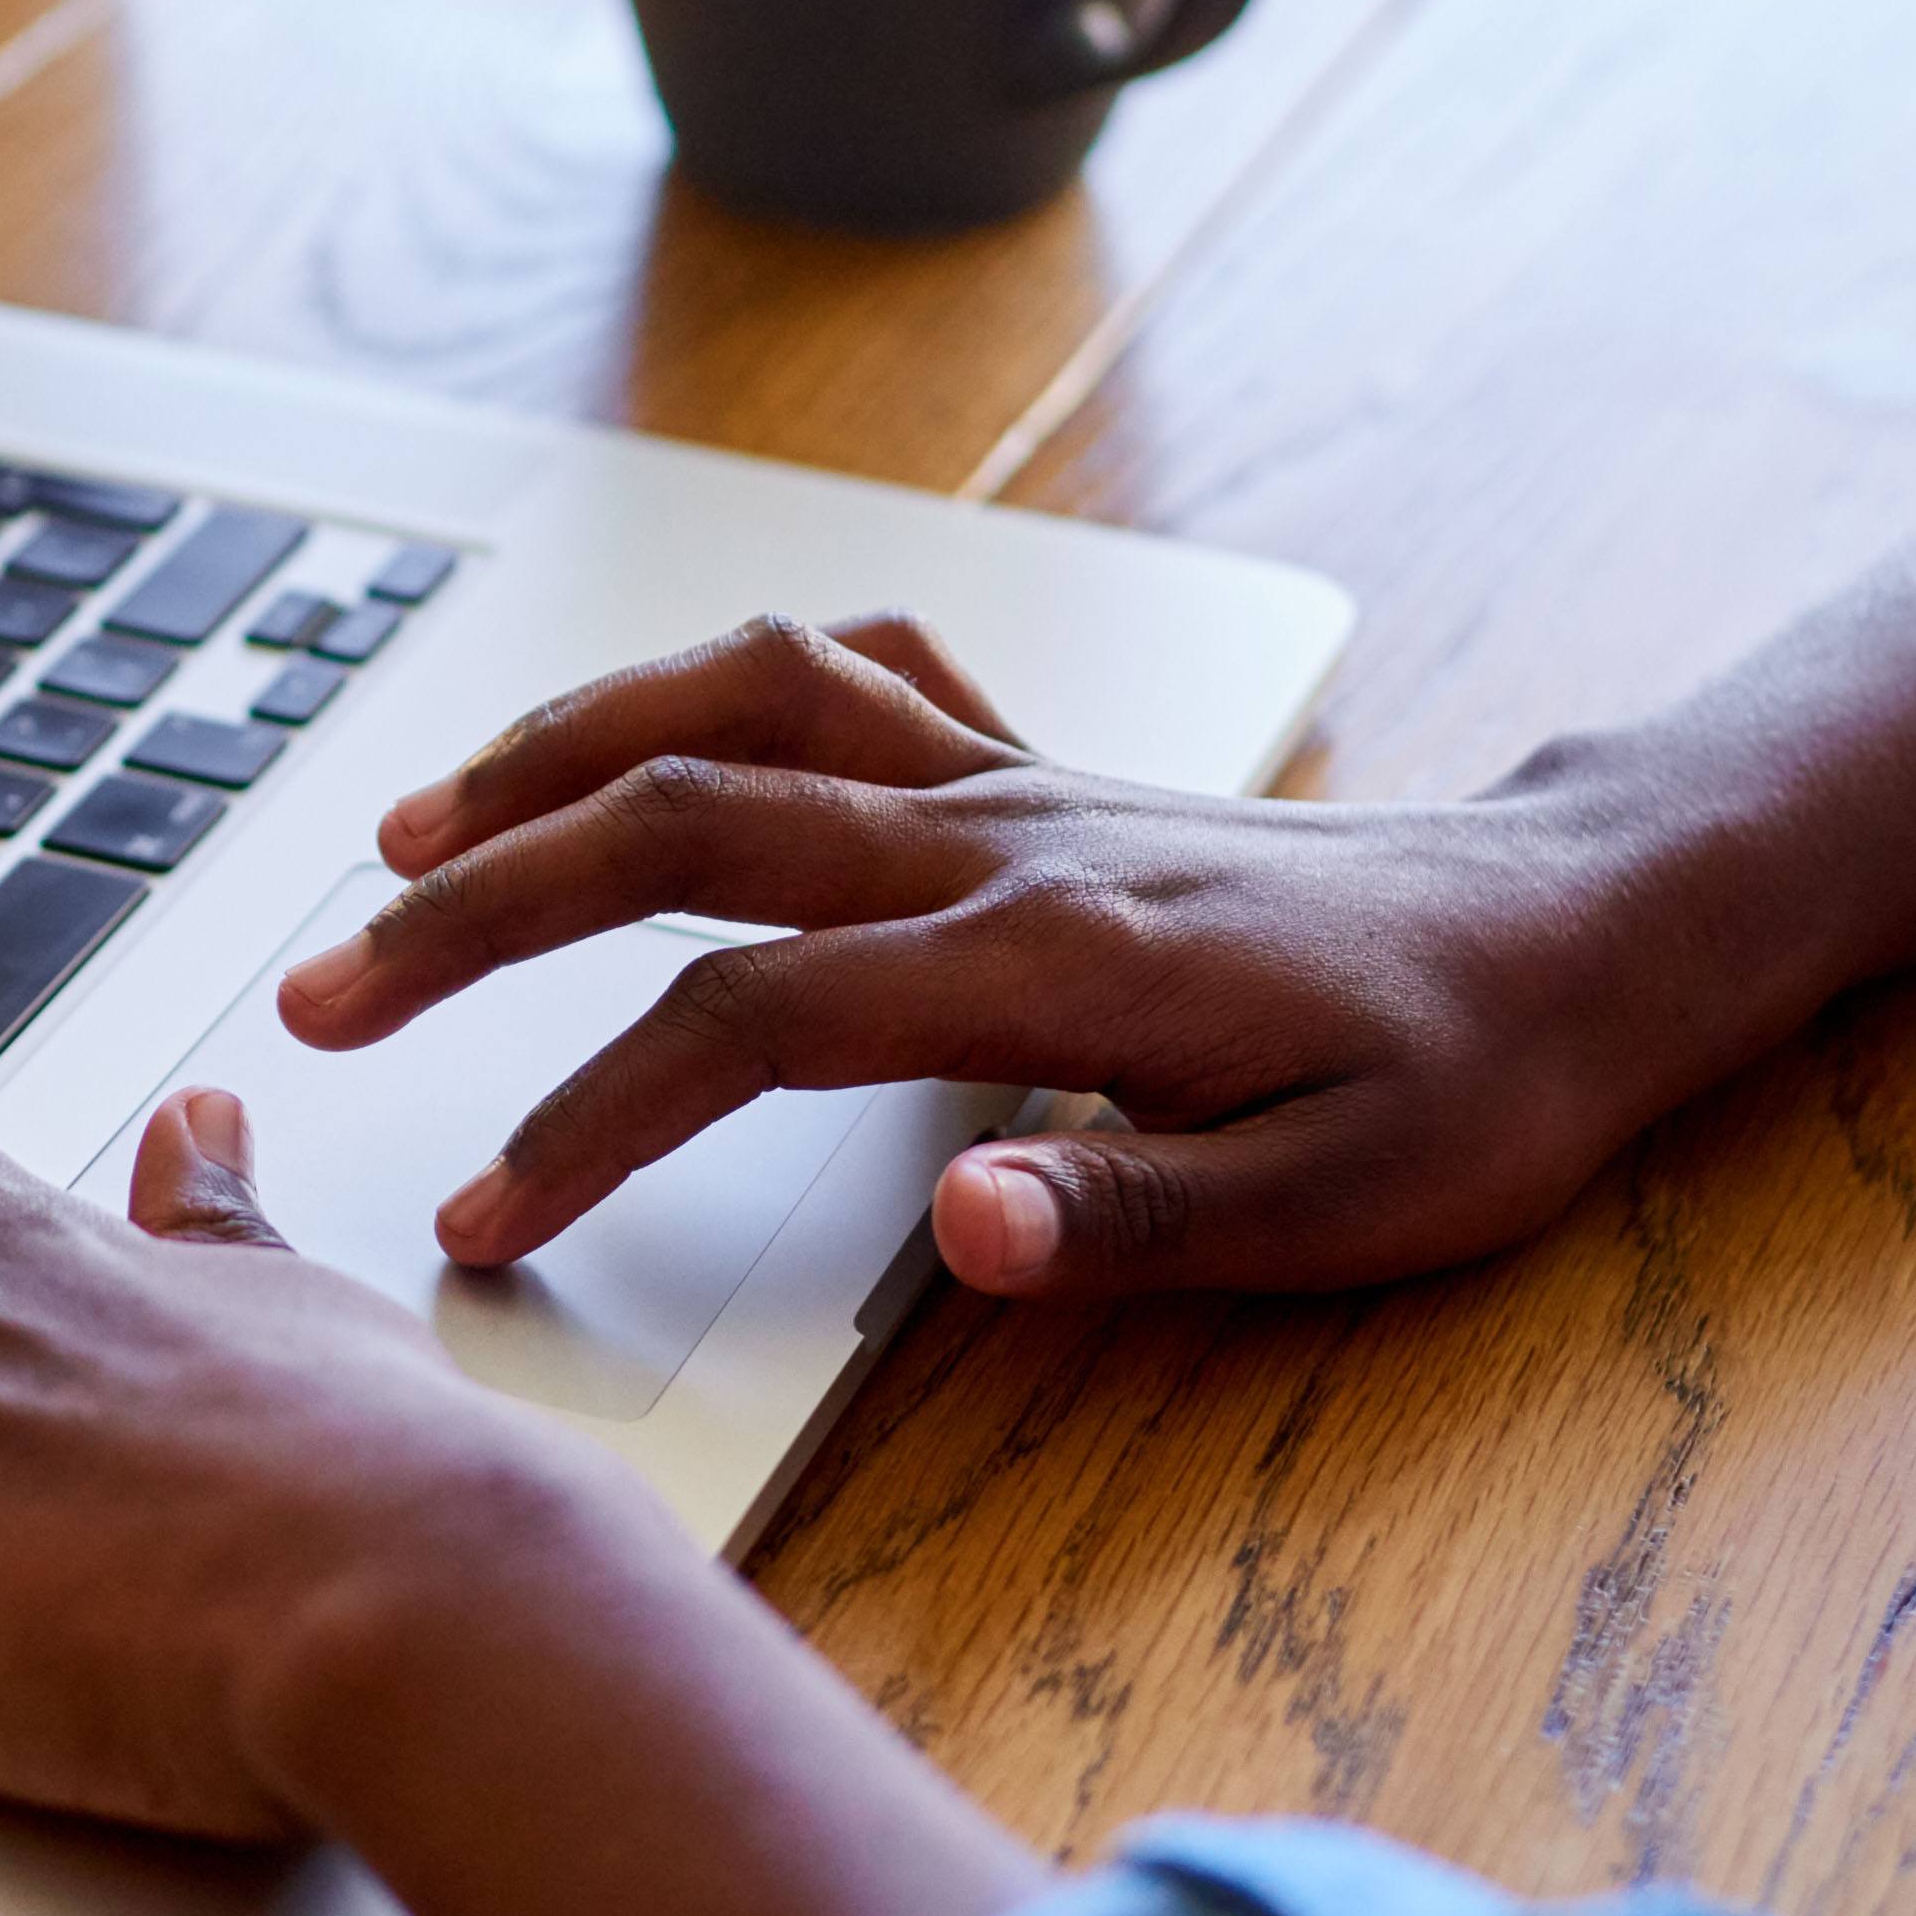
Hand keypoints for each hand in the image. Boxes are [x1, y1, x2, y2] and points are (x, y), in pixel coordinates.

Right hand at [273, 613, 1783, 1301]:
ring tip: (407, 836)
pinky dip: (708, 687)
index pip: (752, 1023)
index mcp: (1053, 964)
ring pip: (732, 715)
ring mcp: (1015, 788)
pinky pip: (840, 678)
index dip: (594, 1114)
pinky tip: (633, 739)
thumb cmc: (1479, 1081)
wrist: (1592, 933)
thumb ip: (1140, 1220)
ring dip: (554, 759)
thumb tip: (961, 1237)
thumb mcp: (1353, 1203)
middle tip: (324, 1000)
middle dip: (482, 910)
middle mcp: (1006, 843)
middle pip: (681, 832)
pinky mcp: (1040, 772)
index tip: (482, 1214)